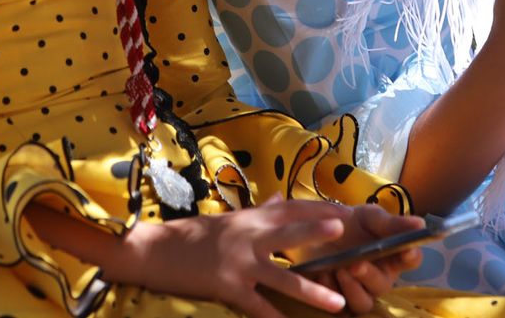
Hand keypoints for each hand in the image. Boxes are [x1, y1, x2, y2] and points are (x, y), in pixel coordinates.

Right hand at [101, 199, 365, 317]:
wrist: (158, 251)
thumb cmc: (197, 235)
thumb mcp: (231, 219)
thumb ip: (261, 211)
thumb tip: (281, 197)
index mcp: (252, 218)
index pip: (292, 209)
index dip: (319, 210)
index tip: (346, 211)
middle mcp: (249, 236)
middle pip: (290, 232)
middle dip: (317, 233)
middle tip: (345, 231)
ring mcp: (239, 263)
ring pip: (283, 278)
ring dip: (312, 292)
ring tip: (338, 303)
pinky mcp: (228, 288)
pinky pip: (258, 306)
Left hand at [281, 204, 424, 313]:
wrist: (317, 228)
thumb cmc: (352, 223)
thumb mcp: (370, 217)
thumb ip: (391, 223)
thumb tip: (421, 223)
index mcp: (393, 256)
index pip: (411, 259)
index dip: (412, 256)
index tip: (408, 250)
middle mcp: (379, 277)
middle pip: (384, 285)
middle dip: (371, 276)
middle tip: (357, 264)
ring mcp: (359, 290)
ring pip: (363, 303)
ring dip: (352, 289)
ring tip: (340, 270)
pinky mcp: (337, 298)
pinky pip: (338, 306)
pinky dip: (330, 290)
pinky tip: (324, 273)